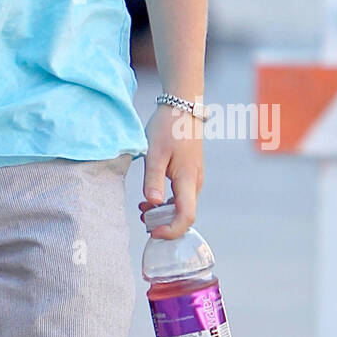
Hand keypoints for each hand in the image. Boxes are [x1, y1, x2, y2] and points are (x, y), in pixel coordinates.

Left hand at [139, 105, 203, 239]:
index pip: (186, 217)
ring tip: (142, 209)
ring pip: (181, 206)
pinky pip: (180, 196)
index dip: (171, 230)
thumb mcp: (155, 152)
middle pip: (184, 215)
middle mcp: (195, 183)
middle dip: (164, 224)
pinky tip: (149, 199)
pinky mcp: (188, 173)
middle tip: (142, 220)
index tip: (152, 231)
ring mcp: (193, 178)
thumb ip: (153, 179)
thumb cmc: (168, 127)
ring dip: (163, 213)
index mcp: (188, 180)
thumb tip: (152, 204)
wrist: (182, 106)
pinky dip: (165, 203)